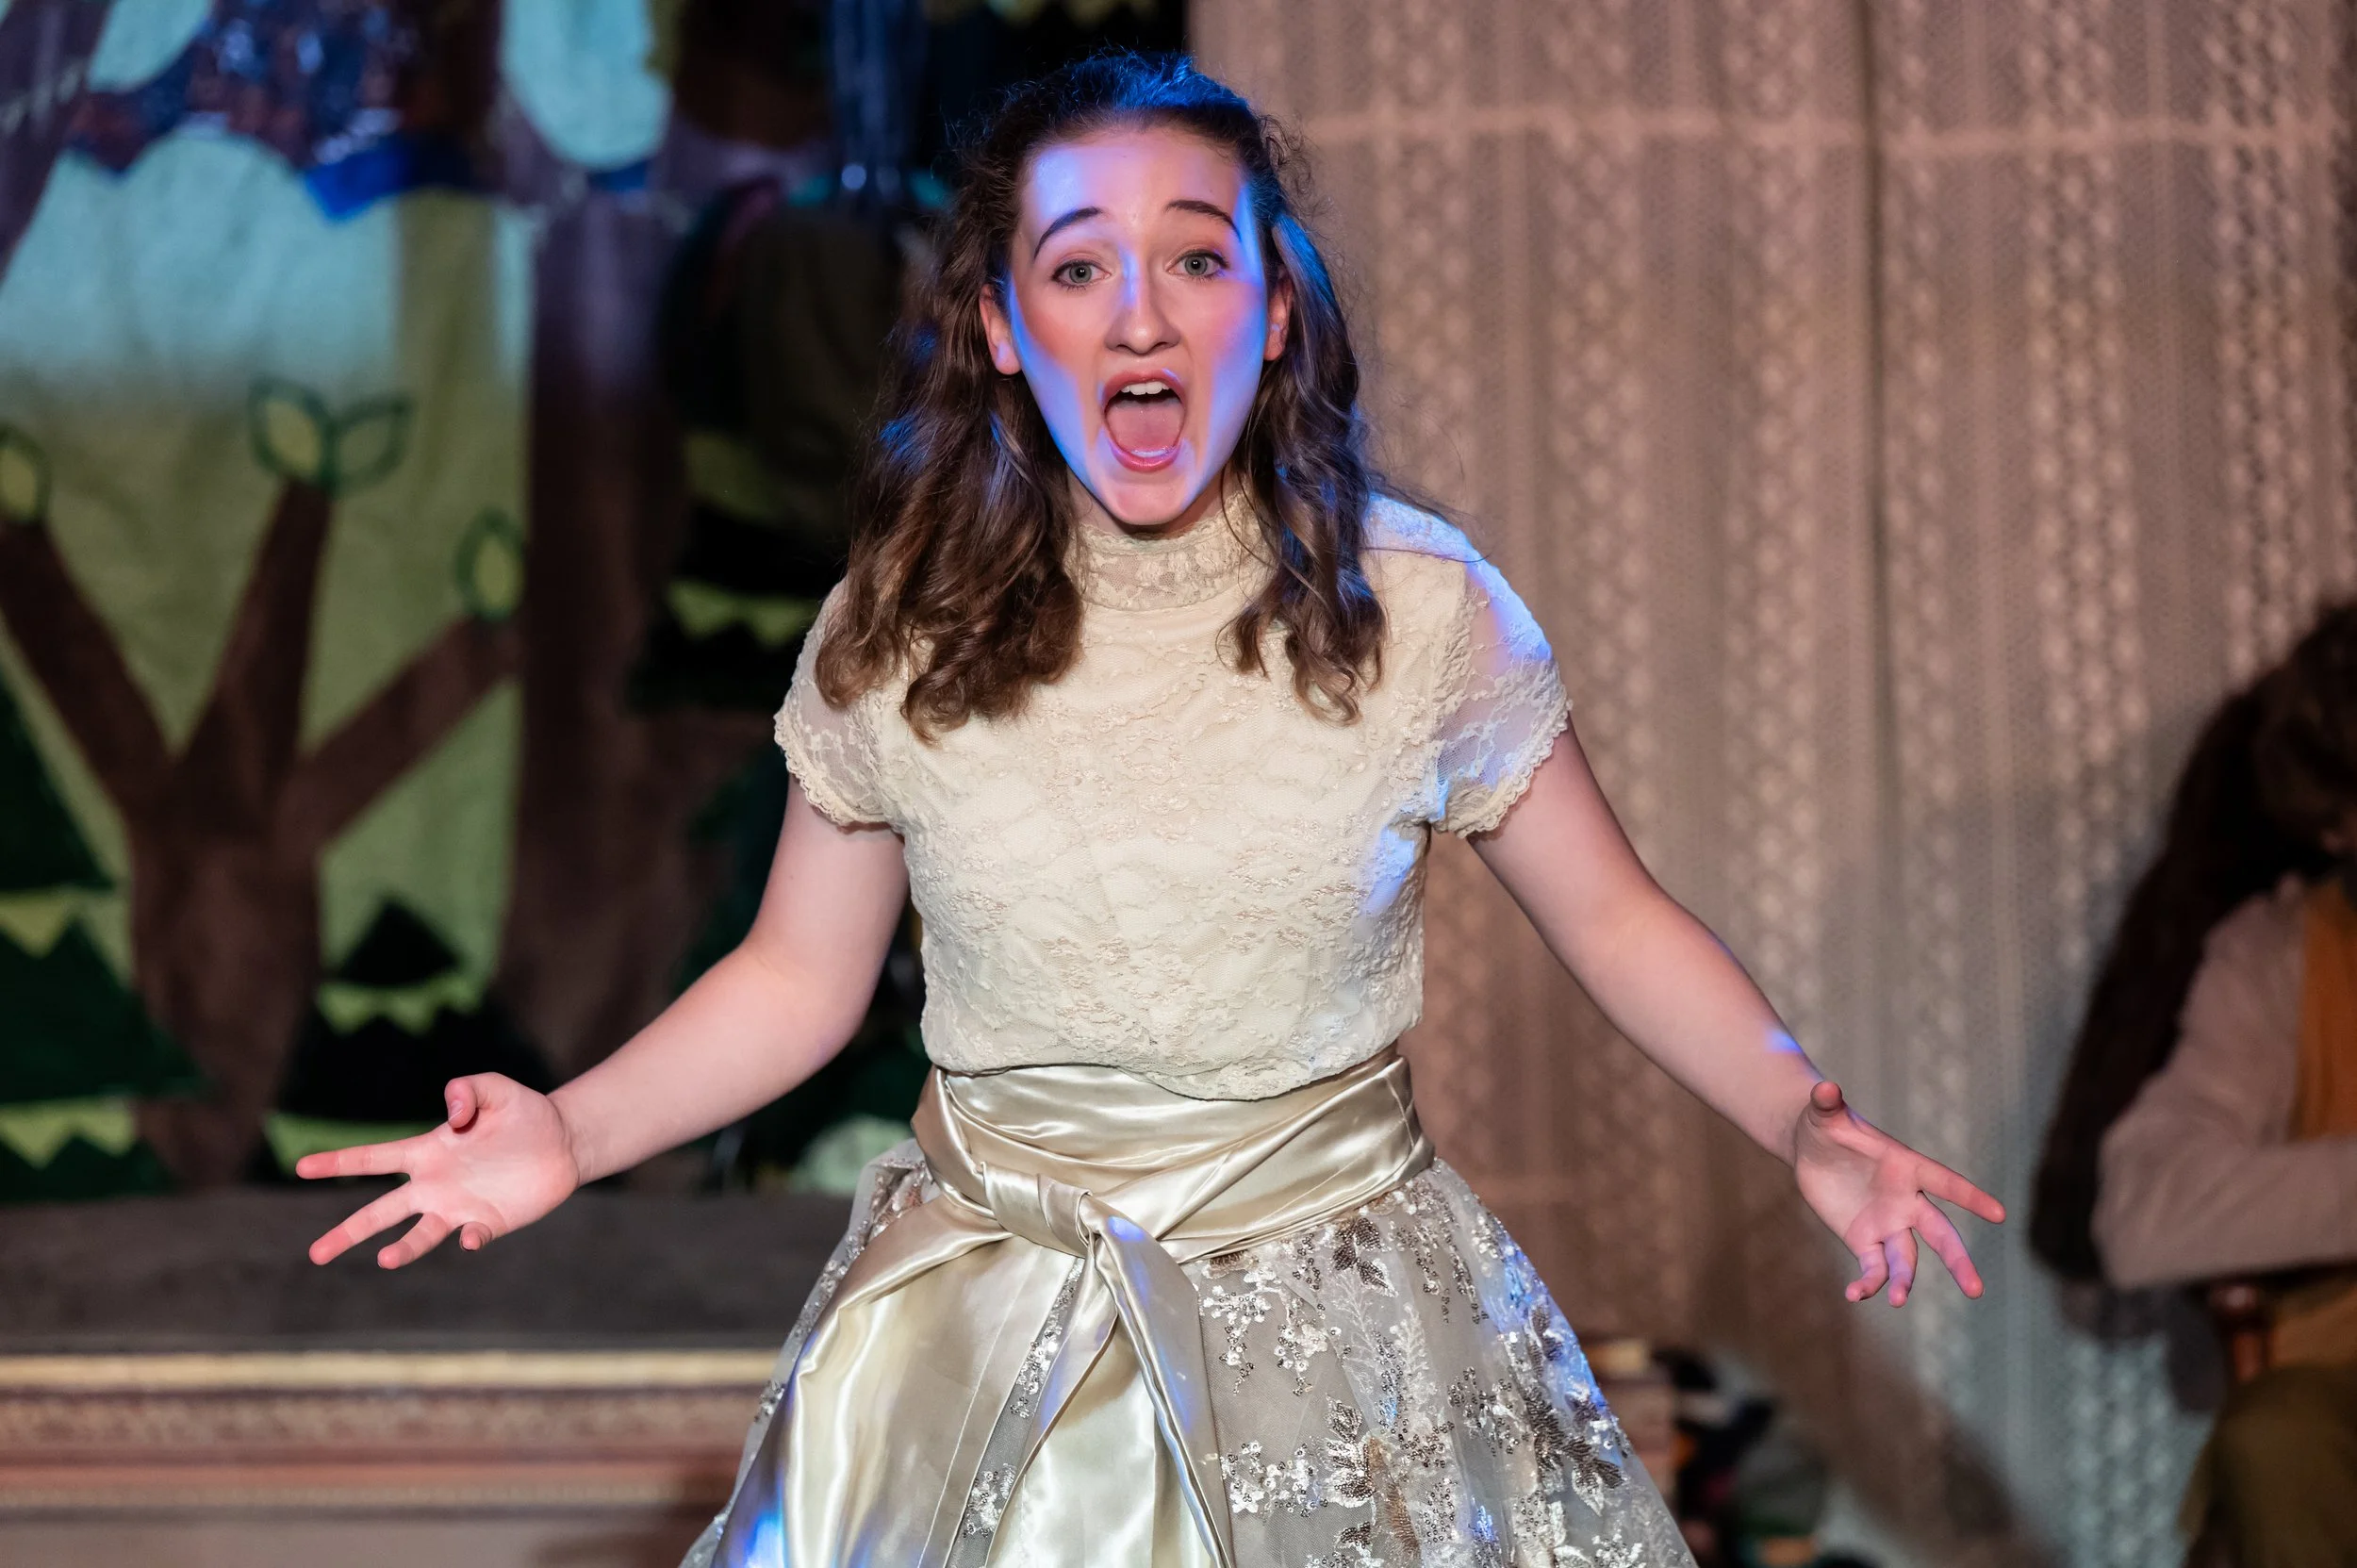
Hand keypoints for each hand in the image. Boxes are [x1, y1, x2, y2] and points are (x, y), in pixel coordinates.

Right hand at [297, 1074, 580, 1268]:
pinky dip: (468, 1240)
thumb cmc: (522, 1113)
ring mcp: (459, 1208)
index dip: (338, 1162)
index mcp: (427, 1152)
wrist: (563, 1141)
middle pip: (380, 1213)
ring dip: (402, 1249)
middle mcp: (434, 1185)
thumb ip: (467, 1089)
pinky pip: (471, 1237)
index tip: (301, 1167)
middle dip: (347, 1232)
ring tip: (385, 1259)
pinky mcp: (488, 1223)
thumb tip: (453, 1116)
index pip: (373, 1158)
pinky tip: (469, 1236)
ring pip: (418, 1235)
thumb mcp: (494, 1088)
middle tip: (316, 1254)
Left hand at [1790, 1080, 2005, 1305]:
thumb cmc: (1824, 1124)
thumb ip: (1827, 1103)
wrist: (1810, 1149)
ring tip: (1896, 1299)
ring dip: (1904, 1280)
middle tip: (1975, 1289)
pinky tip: (1853, 1295)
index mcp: (1907, 1167)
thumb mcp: (1822, 1113)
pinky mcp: (1865, 1240)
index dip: (1971, 1197)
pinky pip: (1873, 1267)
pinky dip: (1868, 1283)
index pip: (1945, 1182)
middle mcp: (1906, 1200)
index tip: (1999, 1215)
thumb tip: (1823, 1085)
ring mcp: (1888, 1224)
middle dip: (1957, 1260)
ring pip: (1907, 1259)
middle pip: (1940, 1234)